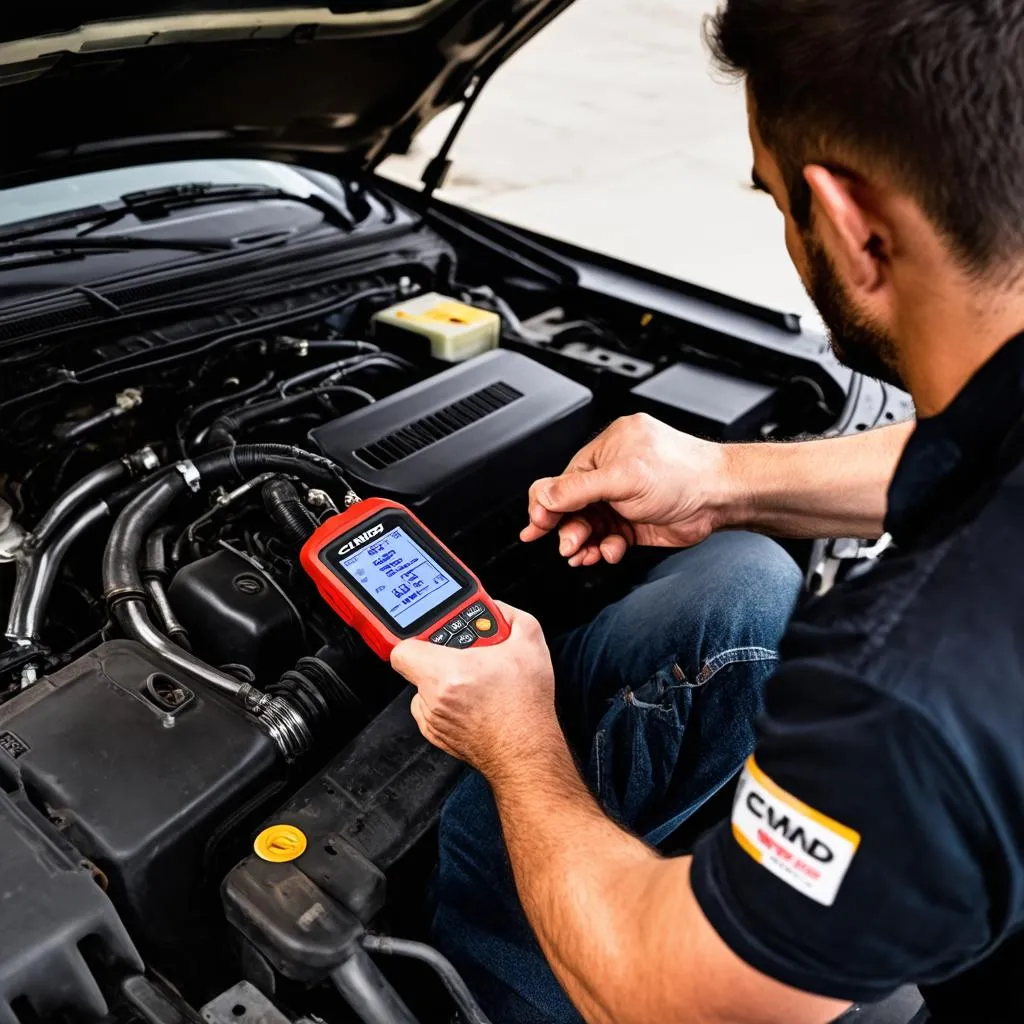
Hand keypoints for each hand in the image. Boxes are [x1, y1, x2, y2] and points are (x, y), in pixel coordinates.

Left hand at [390, 603, 560, 778]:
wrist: (527, 753)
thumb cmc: (525, 707)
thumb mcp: (530, 644)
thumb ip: (509, 615)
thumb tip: (495, 609)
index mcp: (447, 672)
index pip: (402, 647)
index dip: (417, 636)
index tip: (432, 632)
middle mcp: (433, 698)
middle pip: (419, 664)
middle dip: (440, 655)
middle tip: (466, 654)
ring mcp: (432, 720)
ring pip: (426, 687)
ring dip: (445, 680)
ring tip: (475, 680)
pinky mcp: (436, 736)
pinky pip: (431, 709)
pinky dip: (447, 703)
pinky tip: (473, 701)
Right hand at [521, 414, 734, 565]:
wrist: (721, 496)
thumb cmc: (684, 473)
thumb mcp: (622, 478)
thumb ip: (577, 489)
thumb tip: (543, 495)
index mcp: (607, 449)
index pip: (562, 480)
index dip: (547, 504)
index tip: (536, 526)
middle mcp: (613, 472)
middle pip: (573, 506)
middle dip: (568, 528)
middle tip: (568, 545)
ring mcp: (624, 498)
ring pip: (589, 525)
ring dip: (585, 542)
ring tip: (585, 554)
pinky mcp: (634, 522)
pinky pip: (607, 537)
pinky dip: (604, 548)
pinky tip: (608, 551)